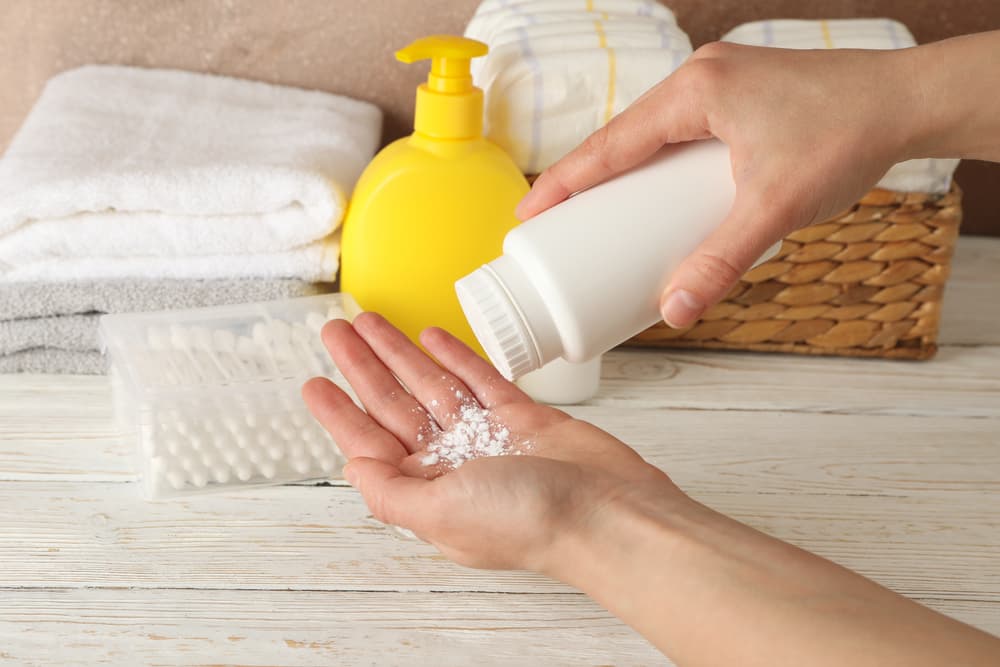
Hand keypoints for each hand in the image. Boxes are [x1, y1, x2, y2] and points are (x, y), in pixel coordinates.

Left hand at [302, 312, 680, 571]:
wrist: (609, 513)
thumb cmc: (531, 522)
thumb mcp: (441, 513)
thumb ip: (390, 492)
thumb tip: (351, 467)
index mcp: (428, 492)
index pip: (369, 443)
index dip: (339, 412)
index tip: (313, 382)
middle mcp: (453, 465)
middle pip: (394, 406)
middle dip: (363, 368)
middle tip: (336, 331)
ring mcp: (489, 438)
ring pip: (432, 386)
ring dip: (400, 354)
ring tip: (371, 322)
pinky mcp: (524, 418)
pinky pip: (480, 379)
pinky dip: (455, 357)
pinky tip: (431, 338)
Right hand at [516, 42, 919, 327]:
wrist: (909, 102)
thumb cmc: (848, 135)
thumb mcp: (776, 207)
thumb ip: (722, 261)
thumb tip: (675, 311)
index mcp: (696, 91)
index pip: (610, 143)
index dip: (564, 181)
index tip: (528, 212)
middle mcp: (701, 79)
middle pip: (623, 138)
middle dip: (586, 181)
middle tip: (552, 225)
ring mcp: (721, 85)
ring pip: (652, 135)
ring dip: (623, 173)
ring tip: (596, 217)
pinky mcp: (741, 99)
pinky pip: (680, 134)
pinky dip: (657, 164)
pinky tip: (655, 193)